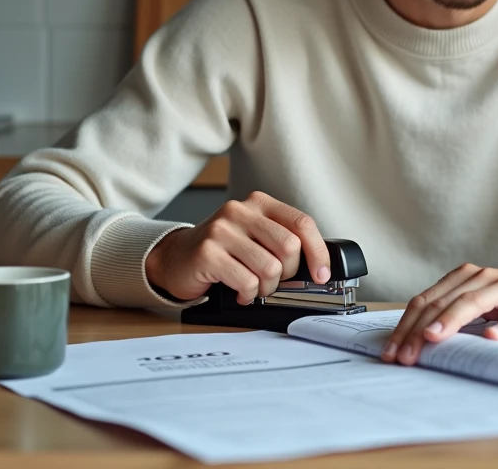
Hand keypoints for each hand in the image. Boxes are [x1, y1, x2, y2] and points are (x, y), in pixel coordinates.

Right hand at [144, 191, 329, 303]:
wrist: (175, 258)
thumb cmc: (222, 250)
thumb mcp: (255, 236)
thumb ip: (281, 241)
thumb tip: (318, 266)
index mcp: (259, 203)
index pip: (302, 223)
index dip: (318, 252)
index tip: (322, 274)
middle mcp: (240, 211)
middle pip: (289, 247)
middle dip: (288, 273)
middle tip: (273, 280)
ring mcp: (222, 230)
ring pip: (270, 268)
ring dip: (267, 288)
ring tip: (254, 286)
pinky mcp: (207, 253)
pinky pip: (246, 282)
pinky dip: (248, 294)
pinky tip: (239, 291)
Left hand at [381, 262, 497, 365]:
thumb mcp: (485, 306)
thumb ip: (458, 316)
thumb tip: (419, 343)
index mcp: (467, 278)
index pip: (427, 301)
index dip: (406, 326)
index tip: (391, 352)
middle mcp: (485, 277)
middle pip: (444, 302)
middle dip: (419, 330)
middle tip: (404, 356)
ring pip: (475, 301)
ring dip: (451, 321)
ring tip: (433, 339)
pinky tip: (492, 338)